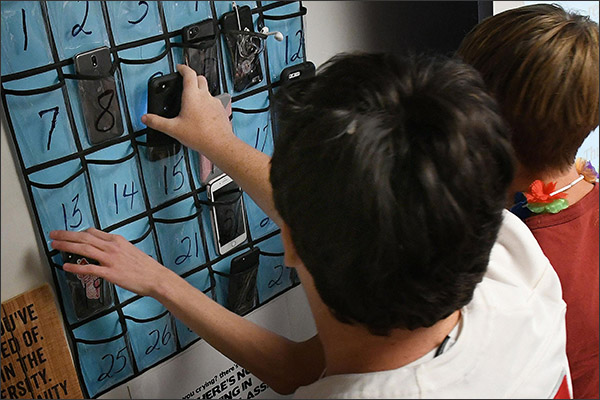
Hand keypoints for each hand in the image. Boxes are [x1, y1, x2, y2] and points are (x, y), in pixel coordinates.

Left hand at [50, 228, 174, 297]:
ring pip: (84, 249)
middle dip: (66, 235)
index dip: (78, 232)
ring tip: (55, 245)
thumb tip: (105, 249)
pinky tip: (66, 267)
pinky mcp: (110, 273)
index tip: (69, 234)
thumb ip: (117, 248)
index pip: (93, 232)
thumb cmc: (145, 267)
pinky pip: (89, 269)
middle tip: (54, 235)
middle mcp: (112, 247)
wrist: (156, 277)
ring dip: (67, 246)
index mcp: (117, 240)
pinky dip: (76, 267)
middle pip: (84, 238)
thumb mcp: (131, 250)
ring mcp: (110, 260)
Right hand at [142, 64, 233, 153]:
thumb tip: (146, 118)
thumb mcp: (173, 129)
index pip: (189, 74)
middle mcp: (205, 96)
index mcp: (192, 95)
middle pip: (200, 78)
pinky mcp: (221, 110)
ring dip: (200, 90)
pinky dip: (207, 102)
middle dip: (192, 77)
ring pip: (208, 90)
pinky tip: (203, 112)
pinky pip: (214, 101)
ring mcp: (215, 102)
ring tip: (193, 99)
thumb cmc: (200, 136)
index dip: (183, 68)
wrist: (219, 144)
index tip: (179, 68)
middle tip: (185, 80)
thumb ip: (157, 122)